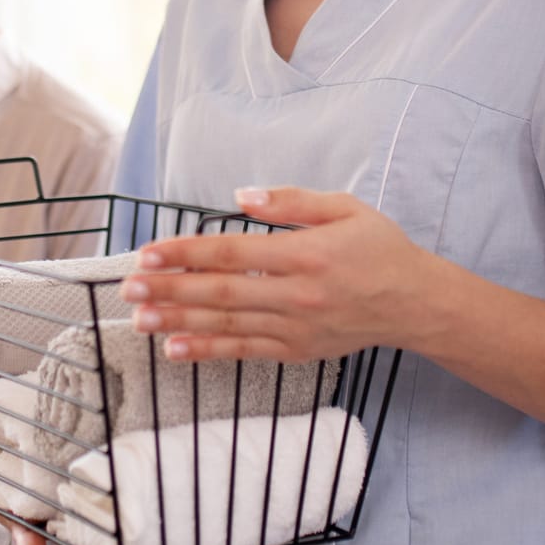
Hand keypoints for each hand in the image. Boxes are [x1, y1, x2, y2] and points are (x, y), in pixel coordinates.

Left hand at [120, 187, 433, 362]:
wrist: (416, 303)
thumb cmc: (379, 248)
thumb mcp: (344, 207)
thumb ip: (291, 201)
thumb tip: (242, 194)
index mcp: (305, 254)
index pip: (232, 253)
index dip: (186, 253)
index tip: (149, 253)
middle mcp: (297, 294)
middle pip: (221, 292)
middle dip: (169, 289)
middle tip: (128, 287)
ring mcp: (296, 327)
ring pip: (226, 325)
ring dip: (178, 321)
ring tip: (138, 319)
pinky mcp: (297, 351)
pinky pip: (244, 351)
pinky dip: (208, 350)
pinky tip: (175, 347)